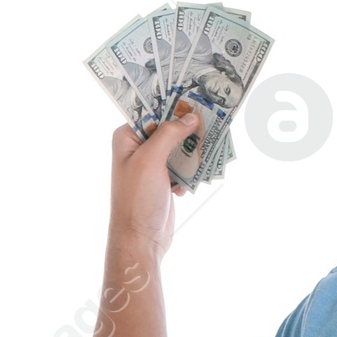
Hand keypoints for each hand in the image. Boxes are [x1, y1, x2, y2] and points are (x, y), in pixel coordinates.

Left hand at [107, 103, 197, 257]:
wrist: (141, 240)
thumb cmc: (137, 200)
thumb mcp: (150, 160)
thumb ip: (169, 134)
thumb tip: (190, 117)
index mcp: (127, 137)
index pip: (151, 110)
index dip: (171, 103)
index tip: (193, 96)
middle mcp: (139, 148)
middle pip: (168, 127)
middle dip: (186, 127)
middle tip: (209, 119)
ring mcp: (153, 165)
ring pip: (179, 147)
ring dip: (192, 150)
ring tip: (208, 146)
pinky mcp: (165, 181)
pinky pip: (184, 166)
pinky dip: (191, 170)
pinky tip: (192, 181)